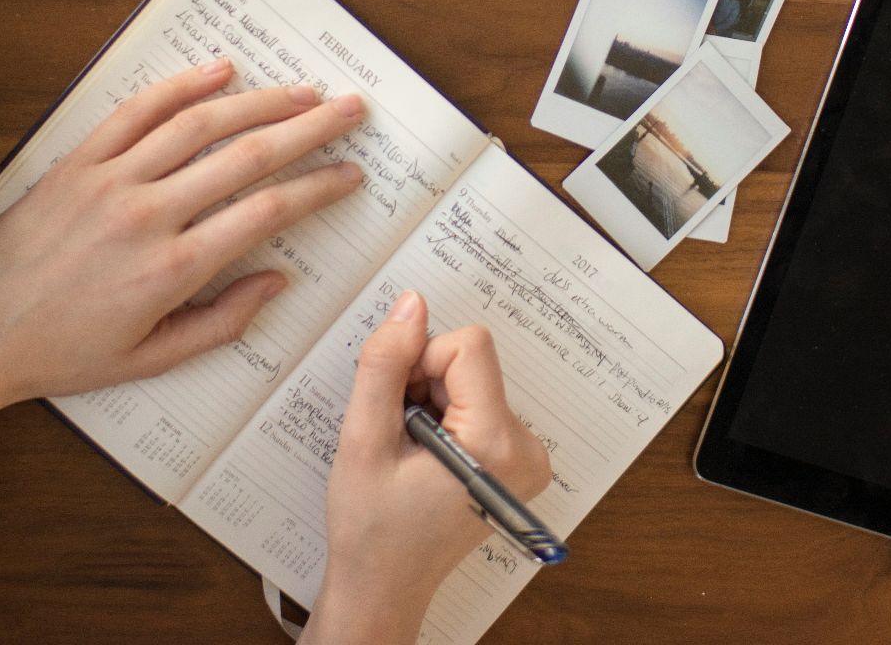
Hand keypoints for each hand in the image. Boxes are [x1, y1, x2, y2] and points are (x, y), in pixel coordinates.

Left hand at [0, 58, 365, 408]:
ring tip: (302, 90)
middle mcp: (147, 215)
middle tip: (350, 110)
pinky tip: (220, 72)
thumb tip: (278, 281)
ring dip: (259, 101)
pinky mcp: (77, 162)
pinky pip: (136, 112)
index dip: (319, 188)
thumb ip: (222, 322)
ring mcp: (110, 181)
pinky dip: (181, 86)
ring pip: (199, 124)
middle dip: (309, 128)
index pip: (267, 212)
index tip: (350, 174)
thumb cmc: (62, 353)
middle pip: (247, 156)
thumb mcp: (152, 359)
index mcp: (172, 269)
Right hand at [307, 292, 551, 644]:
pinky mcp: (517, 460)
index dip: (420, 362)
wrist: (385, 586)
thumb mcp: (363, 441)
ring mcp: (527, 457)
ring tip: (409, 452)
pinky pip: (479, 402)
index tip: (397, 406)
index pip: (468, 347)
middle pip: (472, 362)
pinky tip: (425, 456)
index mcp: (496, 444)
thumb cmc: (371, 528)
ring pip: (472, 379)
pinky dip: (445, 416)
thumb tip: (411, 305)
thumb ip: (385, 365)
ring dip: (431, 401)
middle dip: (424, 384)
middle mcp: (526, 449)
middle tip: (398, 435)